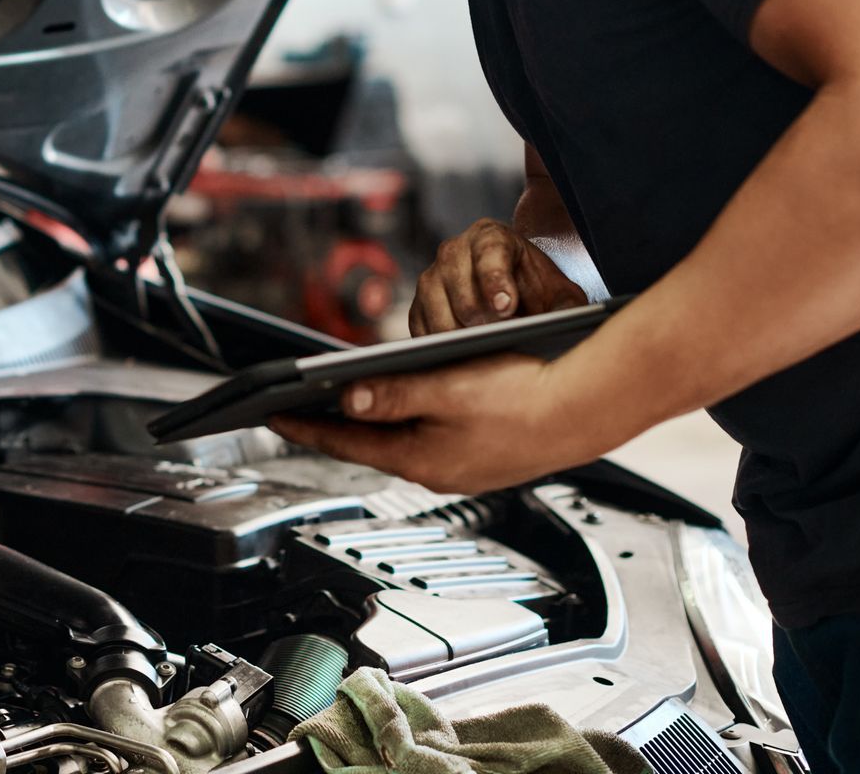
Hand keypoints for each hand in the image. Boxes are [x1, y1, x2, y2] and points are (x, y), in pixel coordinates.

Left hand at [267, 352, 605, 494]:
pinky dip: (408, 424)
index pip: (346, 442)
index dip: (303, 426)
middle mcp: (437, 472)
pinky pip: (430, 442)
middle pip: (369, 446)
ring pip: (401, 445)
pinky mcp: (483, 460)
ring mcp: (461, 469)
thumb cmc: (524, 395)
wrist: (588, 409)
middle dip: (332, 427)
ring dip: (372, 425)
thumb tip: (345, 399)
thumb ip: (394, 395)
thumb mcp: (447, 387)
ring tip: (339, 405)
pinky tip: (405, 407)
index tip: (270, 413)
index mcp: (421, 459)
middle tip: (295, 409)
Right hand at [410, 219, 587, 335]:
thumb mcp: (559, 292)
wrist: (512, 289)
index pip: (489, 256)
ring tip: (485, 350)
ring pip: (438, 315)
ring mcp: (430, 278)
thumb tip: (567, 323)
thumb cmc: (535, 289)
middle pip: (461, 292)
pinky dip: (440, 348)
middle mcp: (453, 251)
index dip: (496, 282)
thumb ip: (567, 305)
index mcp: (490, 237)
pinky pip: (422, 331)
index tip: (507, 308)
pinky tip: (463, 356)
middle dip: (483, 321)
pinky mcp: (417, 306)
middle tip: (502, 338)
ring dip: (461, 338)